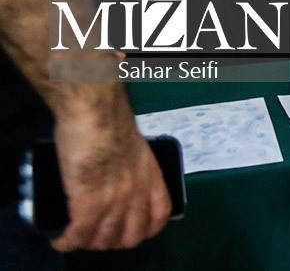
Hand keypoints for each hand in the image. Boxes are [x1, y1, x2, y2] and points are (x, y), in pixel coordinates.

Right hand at [50, 99, 170, 250]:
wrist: (96, 114)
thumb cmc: (110, 121)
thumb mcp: (133, 146)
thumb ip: (129, 165)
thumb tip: (115, 172)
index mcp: (152, 176)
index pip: (160, 214)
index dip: (146, 229)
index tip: (132, 231)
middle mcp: (138, 192)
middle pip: (131, 235)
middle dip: (113, 241)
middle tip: (97, 236)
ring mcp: (115, 200)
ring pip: (103, 239)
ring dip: (88, 243)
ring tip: (76, 238)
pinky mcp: (89, 203)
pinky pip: (79, 234)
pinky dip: (67, 241)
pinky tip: (60, 239)